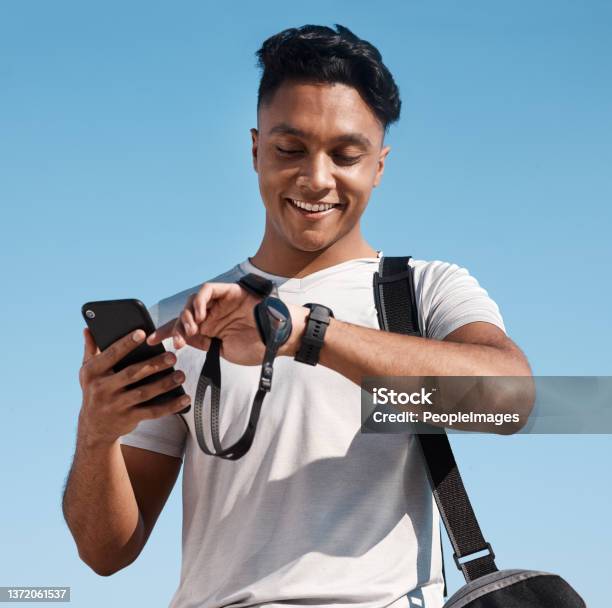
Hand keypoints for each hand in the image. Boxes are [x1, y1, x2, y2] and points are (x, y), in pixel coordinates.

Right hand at [77, 328, 190, 447]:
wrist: (94, 428)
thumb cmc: (95, 391)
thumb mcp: (88, 372)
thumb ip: (91, 349)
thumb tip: (89, 328)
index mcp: (92, 373)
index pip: (111, 355)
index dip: (126, 343)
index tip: (142, 333)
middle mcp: (102, 389)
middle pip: (132, 373)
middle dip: (154, 364)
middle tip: (173, 356)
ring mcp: (115, 405)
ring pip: (144, 392)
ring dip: (165, 384)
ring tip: (181, 375)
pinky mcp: (128, 418)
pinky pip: (152, 412)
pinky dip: (170, 406)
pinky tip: (184, 399)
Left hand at [145, 282, 309, 364]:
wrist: (278, 338)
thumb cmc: (257, 347)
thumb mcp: (223, 350)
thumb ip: (204, 342)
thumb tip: (184, 339)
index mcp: (211, 330)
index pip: (183, 330)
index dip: (166, 334)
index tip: (151, 342)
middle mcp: (213, 315)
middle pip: (184, 316)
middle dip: (175, 328)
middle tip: (179, 341)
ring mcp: (220, 303)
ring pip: (192, 302)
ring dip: (187, 316)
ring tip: (192, 330)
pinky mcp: (228, 291)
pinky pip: (206, 290)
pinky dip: (198, 301)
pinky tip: (199, 315)